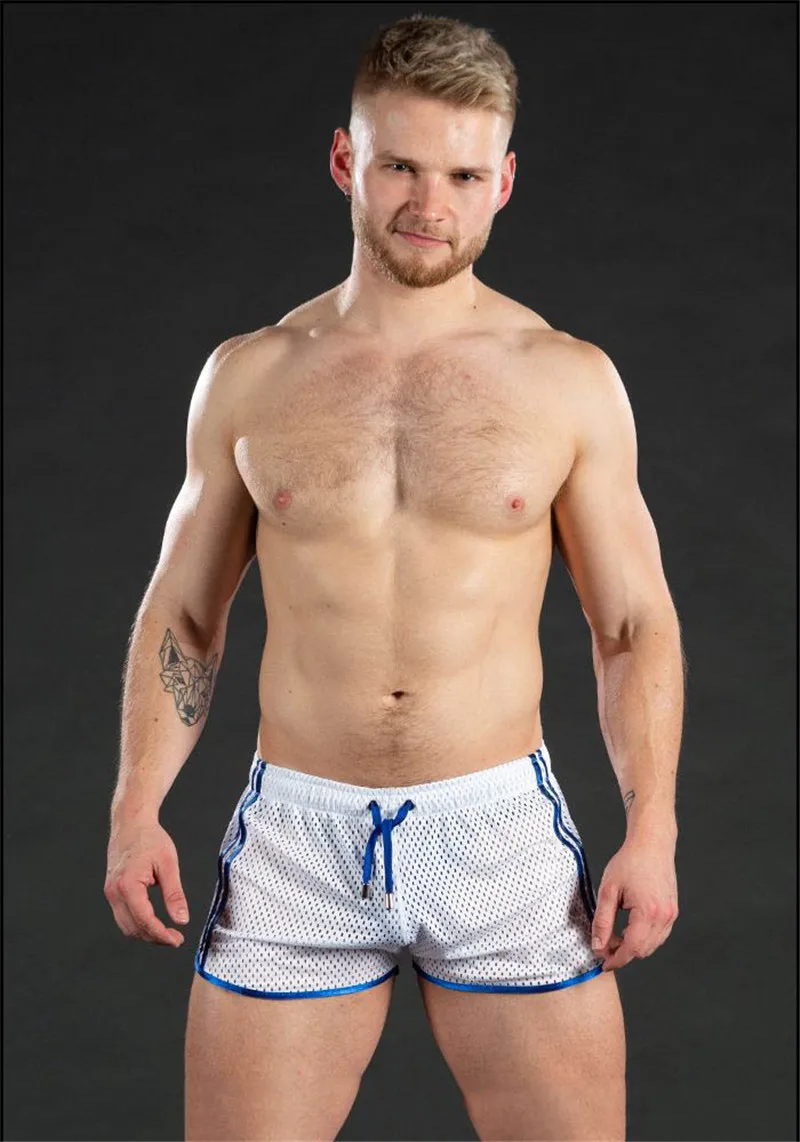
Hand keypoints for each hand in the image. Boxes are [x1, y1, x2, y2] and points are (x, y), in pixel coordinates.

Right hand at [104, 816, 189, 946]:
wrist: (131, 823)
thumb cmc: (150, 839)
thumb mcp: (168, 864)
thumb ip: (174, 894)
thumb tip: (182, 920)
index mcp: (127, 885)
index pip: (145, 920)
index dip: (161, 935)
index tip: (177, 940)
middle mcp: (114, 892)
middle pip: (133, 928)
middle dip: (154, 937)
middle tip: (176, 939)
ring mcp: (110, 893)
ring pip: (126, 926)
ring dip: (145, 933)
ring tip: (167, 932)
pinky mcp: (111, 891)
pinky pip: (122, 916)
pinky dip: (137, 924)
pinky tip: (154, 921)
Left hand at [591, 837, 678, 971]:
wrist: (651, 844)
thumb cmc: (629, 862)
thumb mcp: (608, 890)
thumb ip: (602, 921)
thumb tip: (598, 945)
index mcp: (648, 912)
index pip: (632, 949)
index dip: (616, 959)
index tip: (603, 963)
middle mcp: (664, 917)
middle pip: (643, 950)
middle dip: (623, 954)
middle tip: (604, 947)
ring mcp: (671, 915)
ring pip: (652, 945)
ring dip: (634, 947)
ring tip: (615, 937)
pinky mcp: (673, 911)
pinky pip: (659, 935)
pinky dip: (645, 938)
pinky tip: (630, 929)